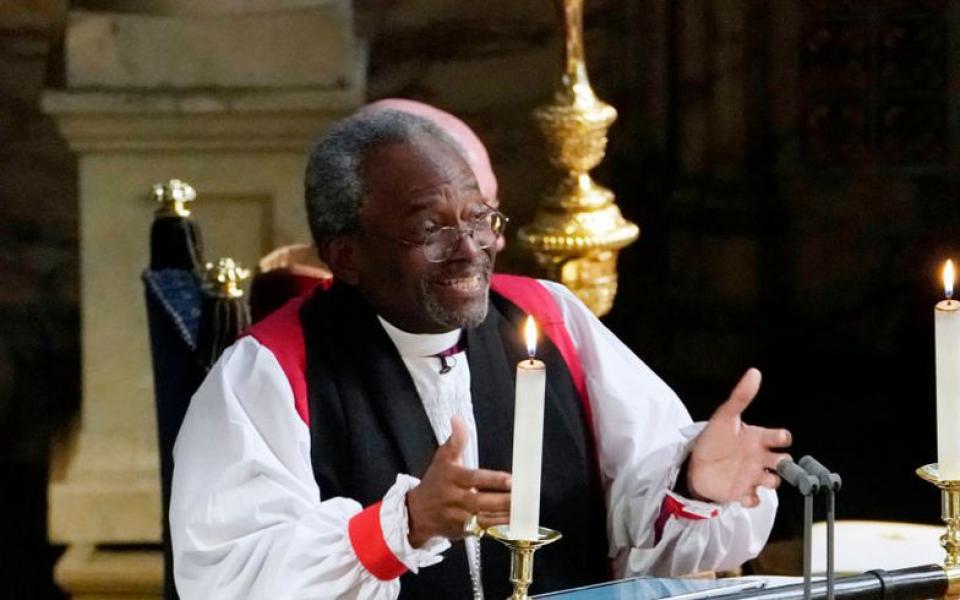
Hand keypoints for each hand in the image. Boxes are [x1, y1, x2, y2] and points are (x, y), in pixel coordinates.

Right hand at [406, 416, 511, 546]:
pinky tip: (515, 521)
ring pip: (485, 519)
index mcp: (451, 479)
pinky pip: (485, 530)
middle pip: (481, 502)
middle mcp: (454, 499)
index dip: (493, 480)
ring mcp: (459, 518)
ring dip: (506, 515)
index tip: (511, 480)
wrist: (417, 513)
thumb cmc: (435, 482)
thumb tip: (458, 419)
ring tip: (524, 509)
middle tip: (524, 496)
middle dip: (504, 500)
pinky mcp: (464, 532)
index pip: (474, 479)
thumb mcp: (442, 459)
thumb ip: (456, 440)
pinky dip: (500, 527)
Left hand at [686, 368, 791, 507]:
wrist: (693, 463)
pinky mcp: (742, 492)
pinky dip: (752, 498)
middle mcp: (759, 457)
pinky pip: (754, 499)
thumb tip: (754, 372)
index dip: (782, 437)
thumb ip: (740, 396)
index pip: (781, 438)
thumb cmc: (712, 438)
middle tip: (777, 463)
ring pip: (773, 481)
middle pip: (784, 462)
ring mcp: (752, 475)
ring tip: (758, 478)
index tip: (778, 438)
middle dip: (785, 464)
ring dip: (769, 481)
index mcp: (758, 438)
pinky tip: (743, 494)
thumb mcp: (725, 415)